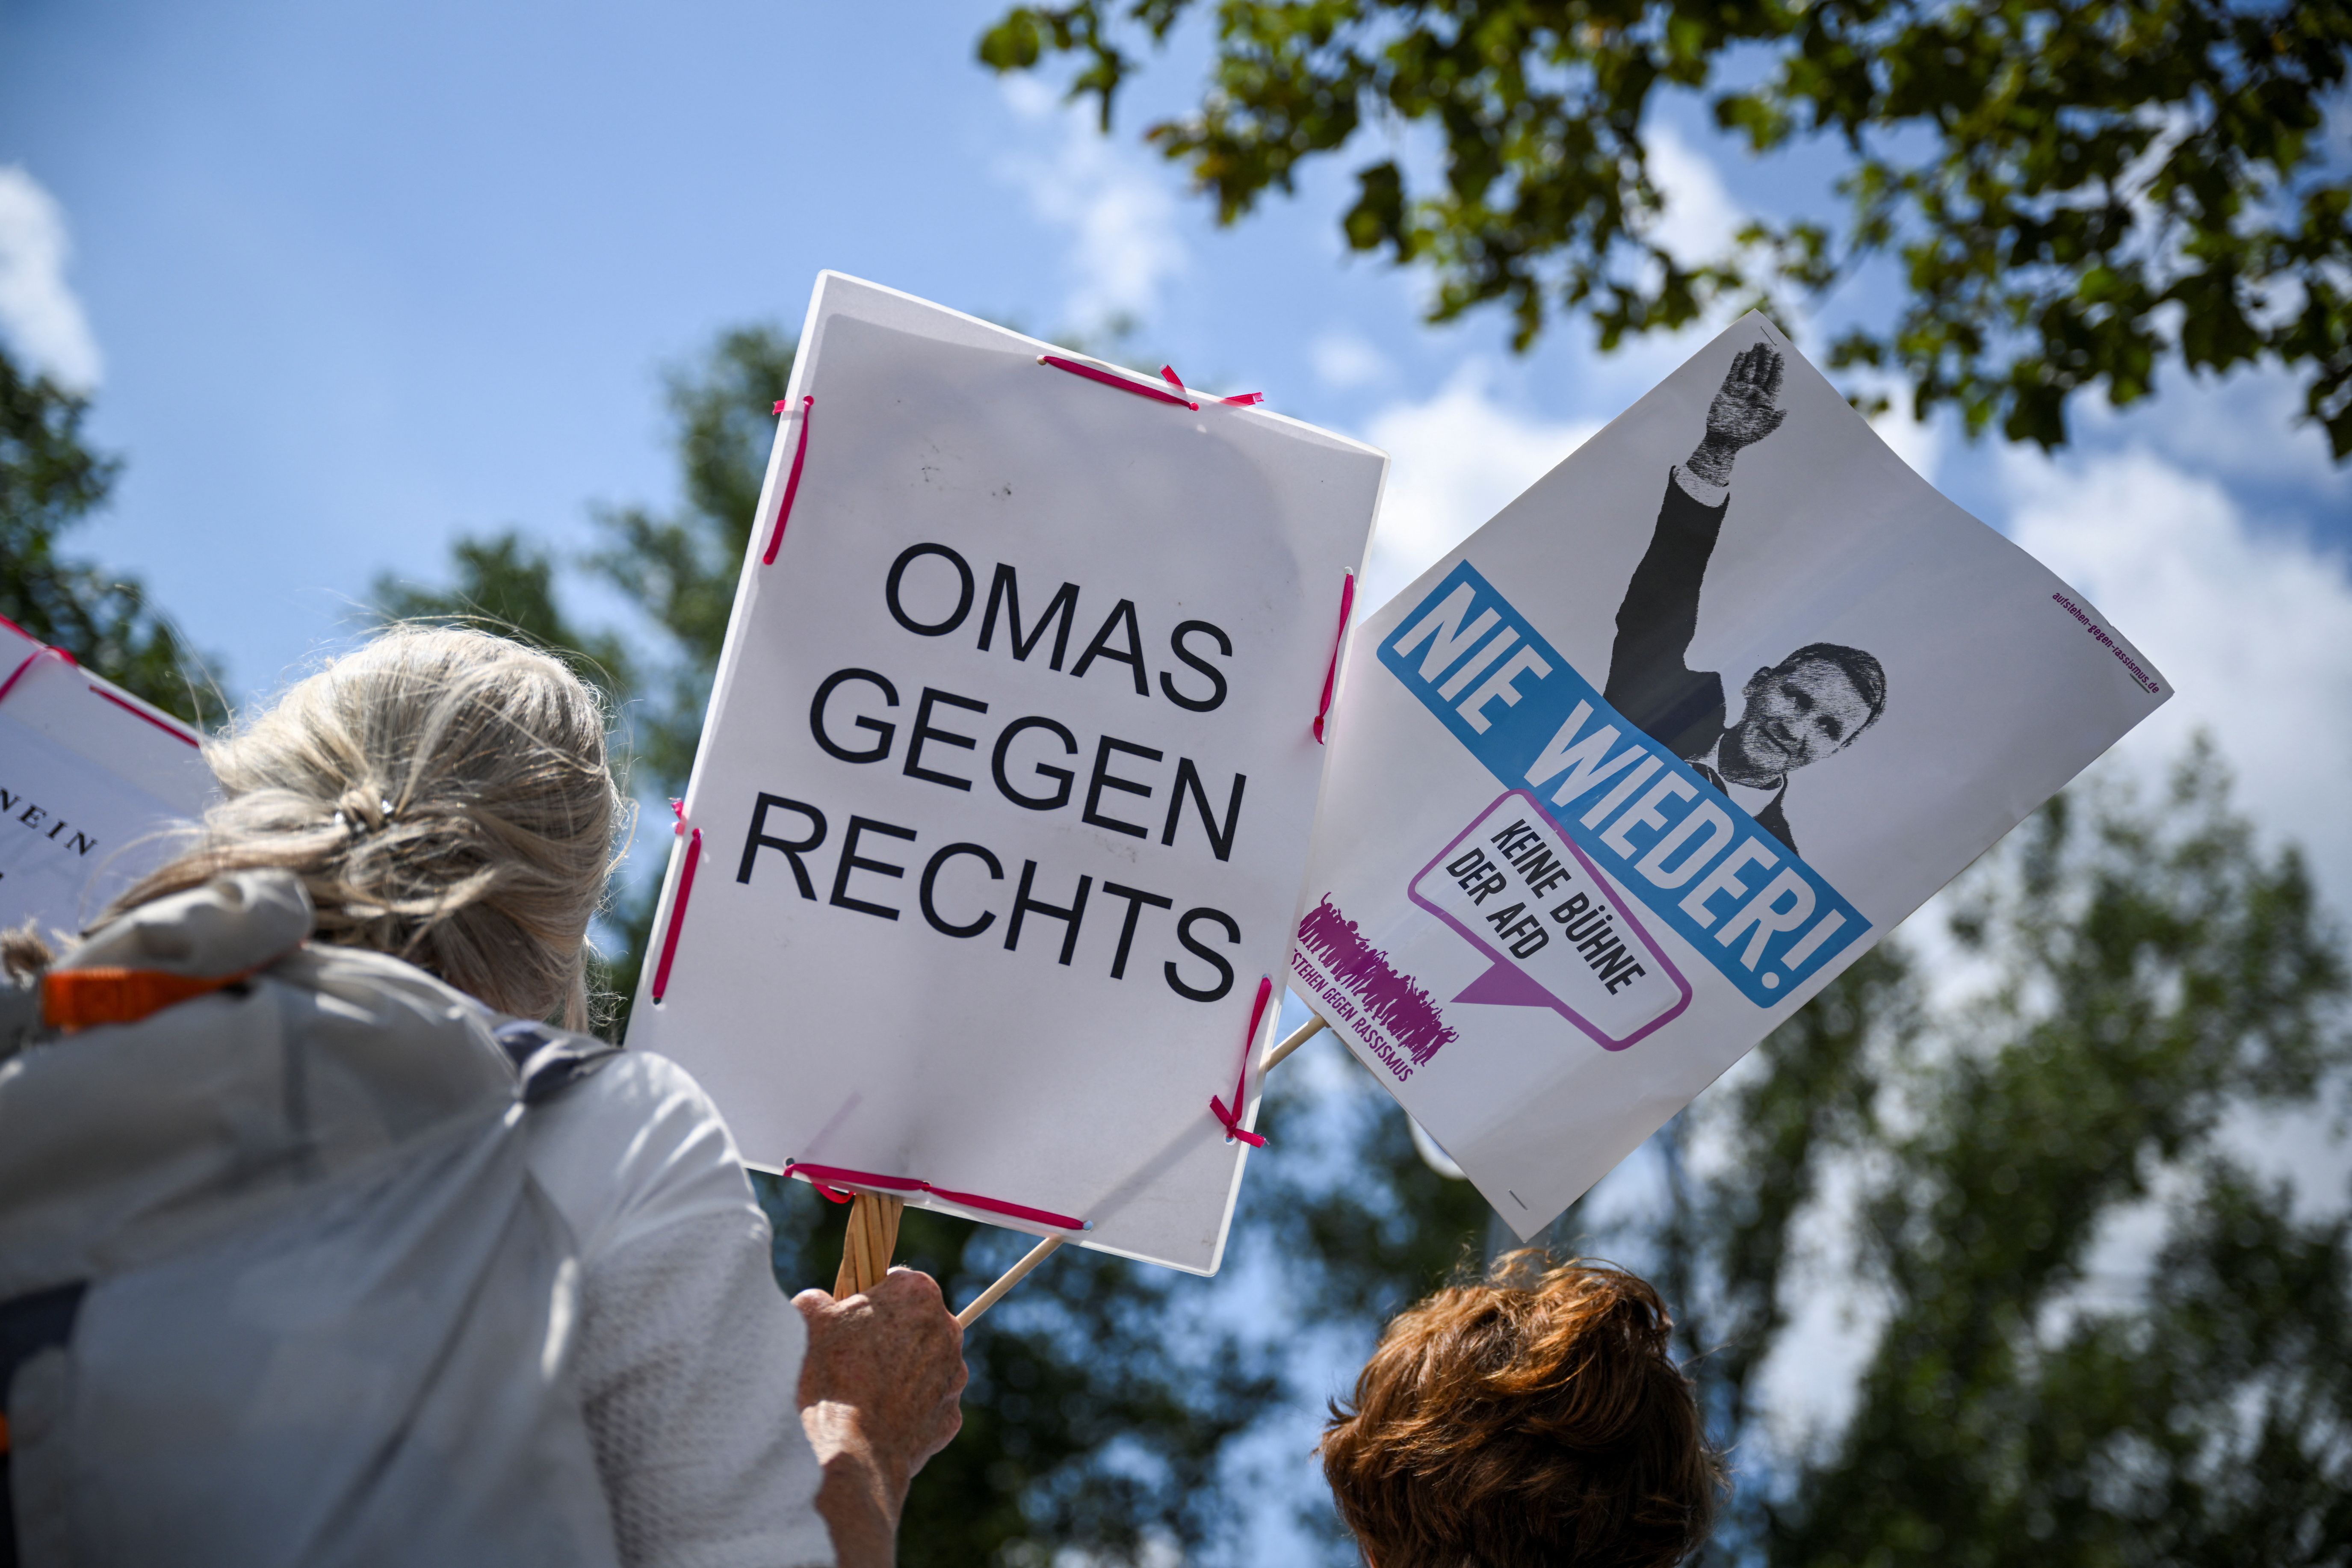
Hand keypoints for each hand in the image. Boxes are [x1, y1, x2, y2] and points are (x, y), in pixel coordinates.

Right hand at [794, 1269, 967, 1567]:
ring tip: (861, 1394)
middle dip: (889, 1336)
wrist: (846, 1456)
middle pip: (916, 1324)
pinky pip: (927, 1406)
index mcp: (918, 1295)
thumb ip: (819, 1300)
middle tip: (852, 1358)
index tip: (850, 1318)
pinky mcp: (950, 1418)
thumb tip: (819, 1301)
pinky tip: (875, 1420)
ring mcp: (952, 1377)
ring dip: (900, 1373)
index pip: (897, 1283)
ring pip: (924, 1365)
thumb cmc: (825, 1379)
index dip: (871, 1299)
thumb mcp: (807, 1321)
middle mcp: (947, 1331)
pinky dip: (906, 1411)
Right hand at [1686, 342, 1786, 484]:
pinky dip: (1737, 364)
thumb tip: (1785, 411)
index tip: (1779, 356)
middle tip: (1767, 345)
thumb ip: (1773, 421)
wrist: (1721, 441)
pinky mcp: (1727, 390)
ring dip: (1753, 358)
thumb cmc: (1743, 438)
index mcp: (1765, 401)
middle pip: (1762, 372)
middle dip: (1765, 359)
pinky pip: (1733, 374)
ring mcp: (1741, 391)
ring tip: (1757, 345)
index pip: (1773, 381)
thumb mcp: (1762, 431)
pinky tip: (1742, 353)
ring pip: (1749, 370)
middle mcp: (1754, 394)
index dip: (1777, 368)